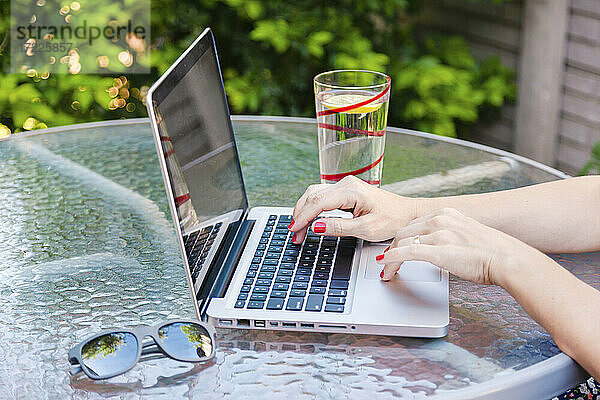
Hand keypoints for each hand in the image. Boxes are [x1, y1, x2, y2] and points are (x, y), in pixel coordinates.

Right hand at [289, 176, 417, 242]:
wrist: (407, 214)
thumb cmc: (392, 220)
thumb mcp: (367, 229)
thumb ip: (340, 227)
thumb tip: (316, 227)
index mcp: (351, 191)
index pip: (318, 202)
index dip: (303, 217)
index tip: (294, 230)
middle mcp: (346, 184)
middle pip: (312, 196)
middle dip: (300, 215)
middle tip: (295, 235)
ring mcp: (345, 186)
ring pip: (314, 195)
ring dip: (303, 211)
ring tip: (298, 230)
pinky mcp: (345, 191)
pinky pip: (321, 197)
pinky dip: (311, 208)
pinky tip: (308, 220)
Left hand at [376, 207, 540, 285]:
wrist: (508, 259)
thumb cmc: (493, 252)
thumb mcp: (467, 234)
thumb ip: (450, 235)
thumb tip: (439, 246)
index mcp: (446, 214)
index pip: (414, 224)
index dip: (401, 238)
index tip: (395, 248)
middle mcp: (440, 220)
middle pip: (403, 231)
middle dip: (392, 247)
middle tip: (386, 261)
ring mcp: (438, 234)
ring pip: (402, 242)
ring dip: (390, 257)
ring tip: (387, 270)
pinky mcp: (438, 250)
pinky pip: (407, 252)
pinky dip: (392, 259)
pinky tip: (385, 265)